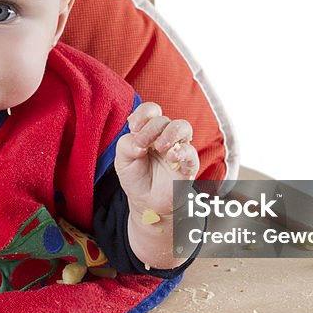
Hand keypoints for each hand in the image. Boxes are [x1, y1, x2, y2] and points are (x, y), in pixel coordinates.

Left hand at [114, 101, 198, 219]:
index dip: (143, 114)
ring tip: (160, 147)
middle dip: (151, 129)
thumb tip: (139, 143)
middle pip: (163, 119)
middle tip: (143, 145)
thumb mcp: (122, 160)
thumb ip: (125, 145)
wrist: (147, 202)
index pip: (150, 110)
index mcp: (147, 130)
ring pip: (183, 127)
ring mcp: (178, 148)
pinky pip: (191, 152)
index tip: (134, 127)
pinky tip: (171, 159)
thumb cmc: (136, 177)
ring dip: (171, 133)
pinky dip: (182, 152)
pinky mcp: (188, 164)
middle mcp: (164, 135)